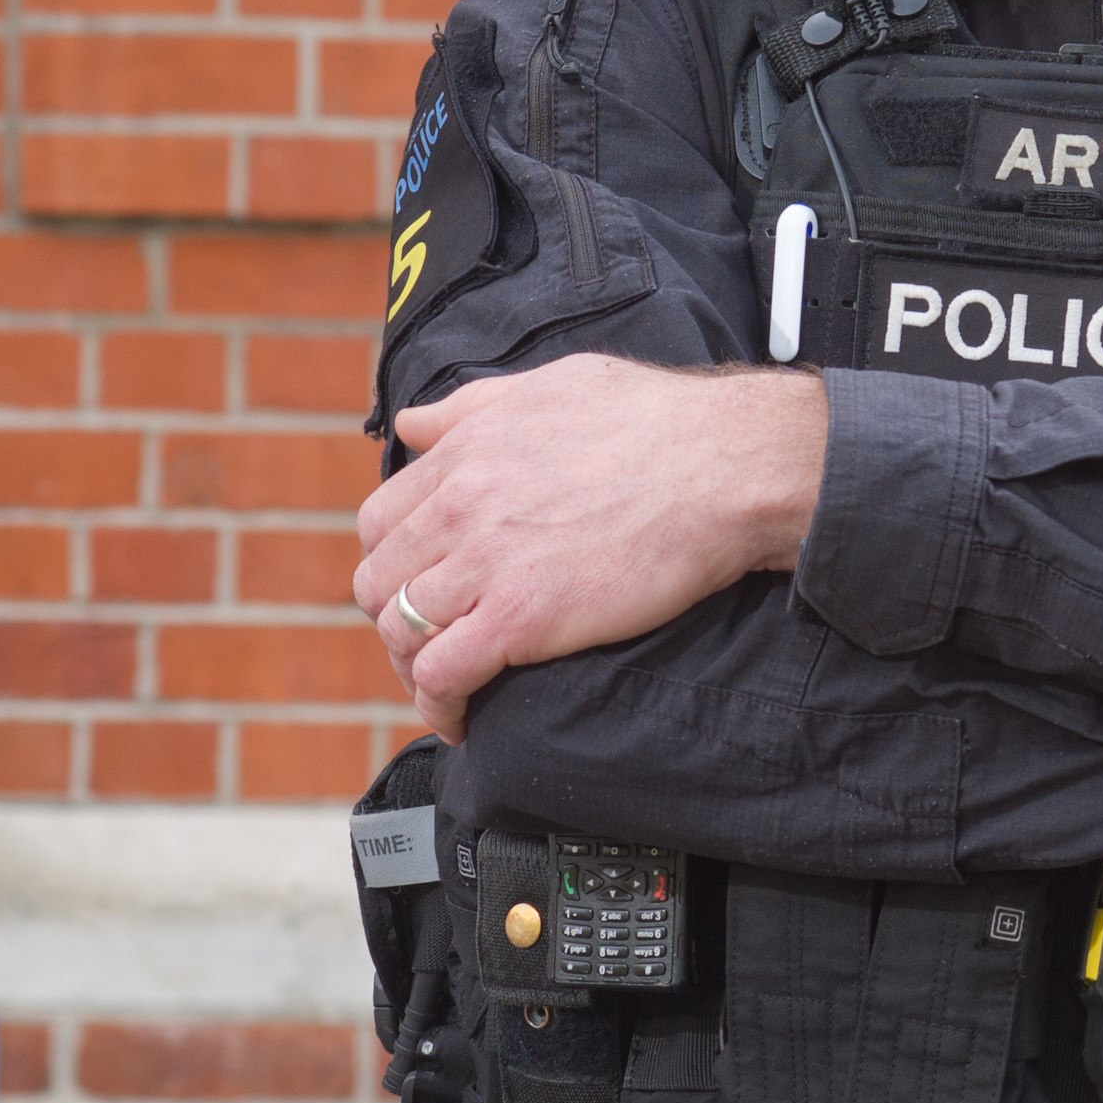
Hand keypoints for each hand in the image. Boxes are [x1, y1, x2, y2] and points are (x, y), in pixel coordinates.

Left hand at [356, 359, 829, 739]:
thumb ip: (470, 408)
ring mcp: (486, 563)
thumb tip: (412, 422)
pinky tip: (460, 717)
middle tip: (431, 644)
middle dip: (395, 619)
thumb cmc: (657, 422)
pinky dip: (439, 703)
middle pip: (380, 582)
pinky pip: (443, 674)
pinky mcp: (521, 617)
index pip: (379, 522)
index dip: (392, 563)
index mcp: (463, 454)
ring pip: (400, 632)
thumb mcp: (549, 385)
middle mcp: (459, 506)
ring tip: (446, 687)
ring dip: (414, 668)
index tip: (418, 587)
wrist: (723, 465)